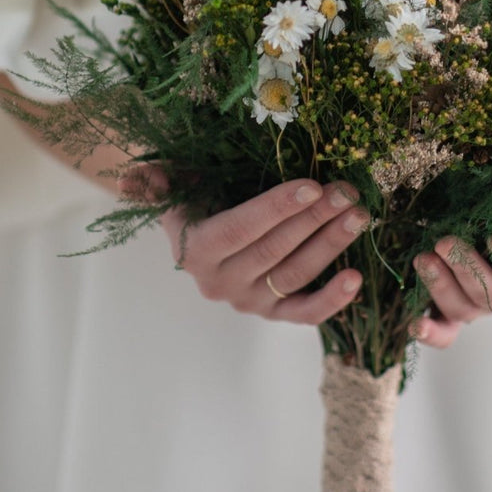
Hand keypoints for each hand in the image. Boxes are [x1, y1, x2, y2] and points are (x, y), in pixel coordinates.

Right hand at [118, 162, 368, 324]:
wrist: (200, 227)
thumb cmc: (192, 195)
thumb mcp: (171, 181)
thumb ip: (154, 180)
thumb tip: (133, 178)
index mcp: (194, 251)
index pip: (240, 229)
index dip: (275, 208)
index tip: (311, 185)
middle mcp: (219, 284)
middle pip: (274, 250)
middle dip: (314, 219)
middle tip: (346, 193)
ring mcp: (248, 302)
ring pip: (294, 274)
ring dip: (330, 245)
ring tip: (357, 216)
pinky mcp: (273, 313)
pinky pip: (304, 313)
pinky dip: (332, 300)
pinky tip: (357, 278)